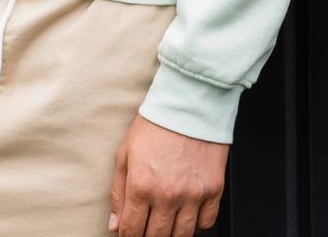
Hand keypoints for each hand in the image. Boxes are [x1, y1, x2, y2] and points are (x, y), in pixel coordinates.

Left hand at [108, 113, 227, 235]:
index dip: (127, 236)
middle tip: (146, 229)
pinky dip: (196, 224)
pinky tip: (187, 214)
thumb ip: (118, 192)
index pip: (131, 230)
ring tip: (165, 225)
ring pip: (181, 235)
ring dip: (171, 234)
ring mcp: (193, 194)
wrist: (188, 104)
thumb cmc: (155, 124)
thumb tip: (115, 224)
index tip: (128, 234)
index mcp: (141, 186)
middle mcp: (167, 195)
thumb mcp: (124, 154)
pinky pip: (206, 223)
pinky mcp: (213, 190)